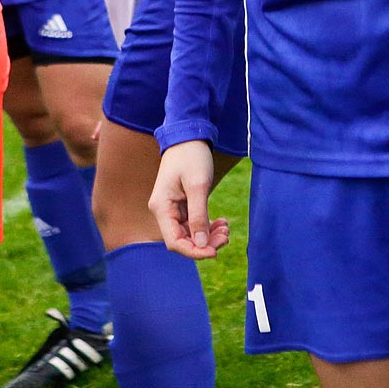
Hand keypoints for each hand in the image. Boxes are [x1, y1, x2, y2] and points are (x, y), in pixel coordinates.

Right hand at [150, 141, 227, 260]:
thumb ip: (199, 215)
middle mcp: (164, 211)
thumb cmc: (191, 157)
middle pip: (183, 240)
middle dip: (205, 243)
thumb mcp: (198, 185)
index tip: (215, 252)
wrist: (188, 136)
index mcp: (162, 207)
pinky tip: (222, 223)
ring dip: (208, 236)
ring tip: (226, 228)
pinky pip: (194, 224)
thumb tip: (201, 244)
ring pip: (190, 234)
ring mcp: (172, 209)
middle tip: (226, 236)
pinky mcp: (182, 205)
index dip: (194, 251)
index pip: (174, 242)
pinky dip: (207, 226)